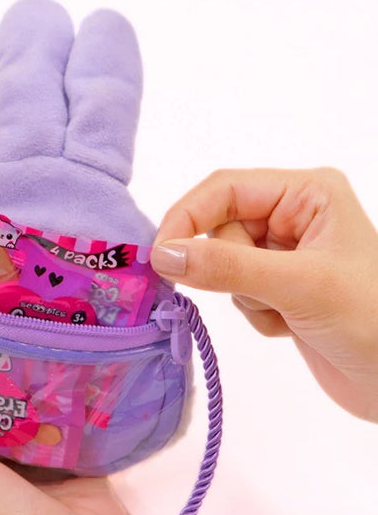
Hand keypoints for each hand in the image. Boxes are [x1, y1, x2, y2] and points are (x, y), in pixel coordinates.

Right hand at [150, 167, 377, 421]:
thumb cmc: (372, 321)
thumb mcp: (300, 287)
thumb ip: (228, 266)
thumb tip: (161, 254)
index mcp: (306, 193)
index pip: (224, 189)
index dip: (186, 218)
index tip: (159, 257)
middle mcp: (292, 216)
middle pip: (219, 228)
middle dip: (231, 268)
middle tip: (265, 293)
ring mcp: (283, 254)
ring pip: (223, 264)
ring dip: (246, 296)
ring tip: (286, 312)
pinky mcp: (278, 287)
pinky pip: (235, 291)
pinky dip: (254, 313)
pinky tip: (288, 325)